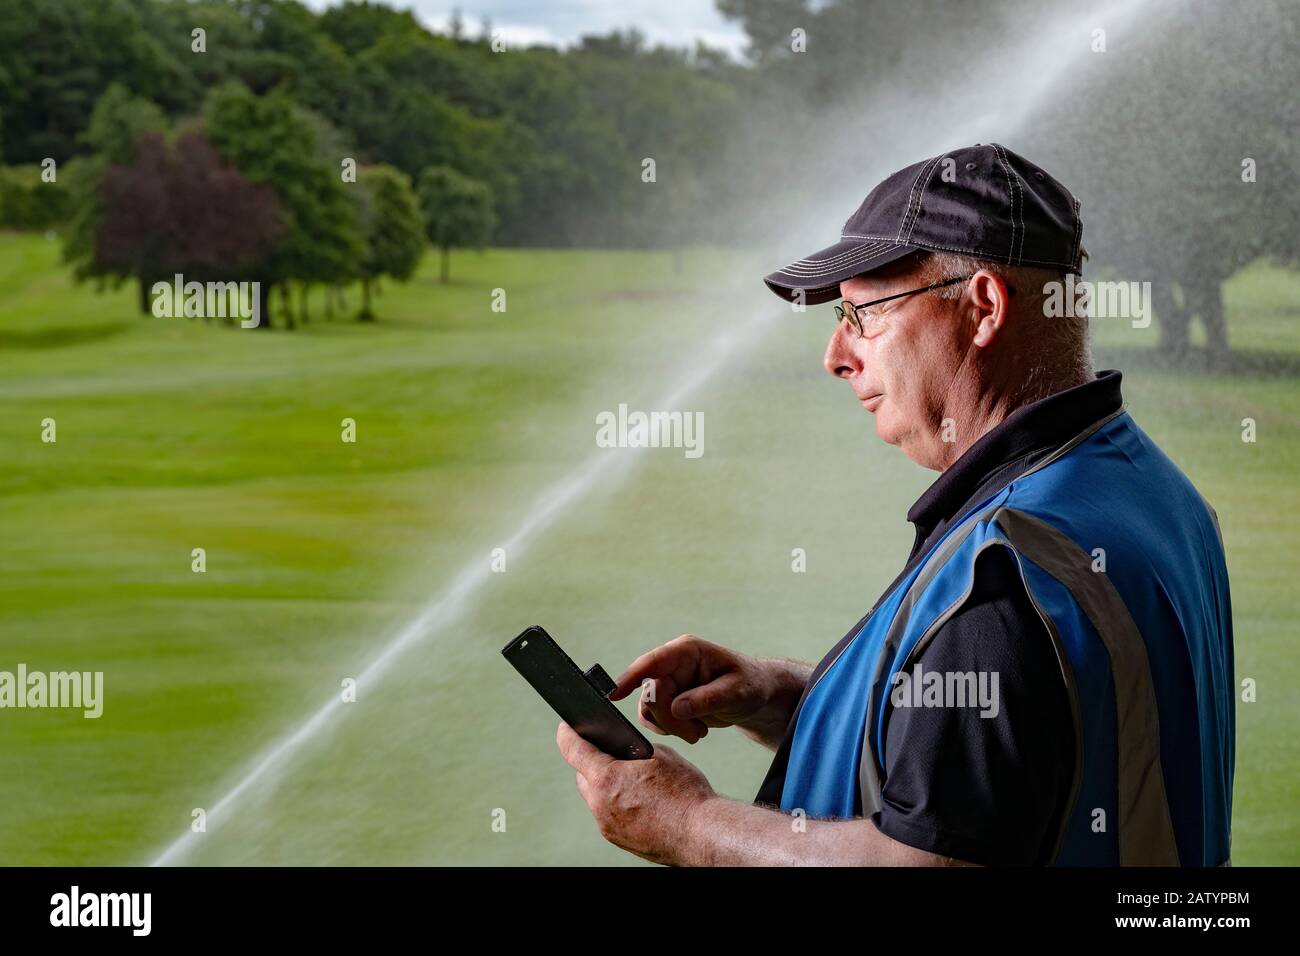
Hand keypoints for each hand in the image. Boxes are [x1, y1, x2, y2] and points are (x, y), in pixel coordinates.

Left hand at [557, 721, 714, 865]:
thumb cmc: (686, 793)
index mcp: (607, 778)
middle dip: (592, 762)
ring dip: (606, 785)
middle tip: (611, 752)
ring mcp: (608, 826)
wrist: (702, 833)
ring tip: (631, 778)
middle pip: (583, 776)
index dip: (567, 734)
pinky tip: (639, 799)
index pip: (573, 750)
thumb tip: (624, 751)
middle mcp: (600, 805)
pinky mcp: (618, 839)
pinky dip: (618, 804)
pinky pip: (609, 814)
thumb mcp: (661, 755)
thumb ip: (633, 750)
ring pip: (596, 798)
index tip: (566, 727)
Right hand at [610, 634, 806, 747]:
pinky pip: (653, 718)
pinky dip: (670, 730)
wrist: (756, 696)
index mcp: (686, 651)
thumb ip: (707, 699)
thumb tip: (676, 708)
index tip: (614, 694)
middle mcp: (672, 664)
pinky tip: (693, 730)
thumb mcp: (737, 692)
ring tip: (699, 732)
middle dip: (670, 720)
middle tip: (698, 734)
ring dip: (671, 727)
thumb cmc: (751, 686)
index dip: (632, 677)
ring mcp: (668, 681)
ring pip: (649, 709)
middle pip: (651, 694)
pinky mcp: (667, 698)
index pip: (652, 662)